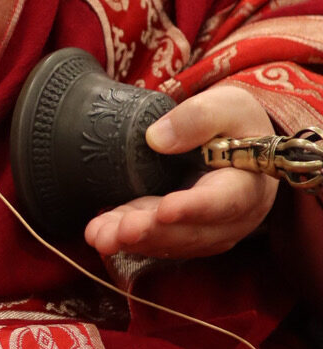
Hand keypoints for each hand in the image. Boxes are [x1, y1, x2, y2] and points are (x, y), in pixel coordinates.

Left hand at [83, 83, 277, 261]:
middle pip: (193, 231)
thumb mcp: (227, 107)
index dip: (194, 208)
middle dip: (154, 232)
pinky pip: (158, 239)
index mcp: (248, 185)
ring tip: (101, 237)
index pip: (224, 201)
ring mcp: (209, 229)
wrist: (242, 143)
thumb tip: (156, 139)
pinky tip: (101, 234)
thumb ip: (198, 118)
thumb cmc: (237, 123)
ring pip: (172, 241)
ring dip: (135, 241)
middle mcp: (232, 218)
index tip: (165, 210)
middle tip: (122, 231)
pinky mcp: (185, 231)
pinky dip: (129, 240)